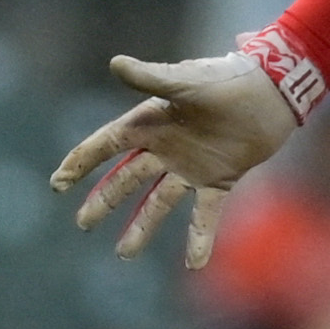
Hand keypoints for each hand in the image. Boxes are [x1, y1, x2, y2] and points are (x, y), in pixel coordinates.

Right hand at [49, 51, 299, 269]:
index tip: (58, 183)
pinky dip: (199, 238)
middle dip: (103, 201)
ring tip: (123, 254)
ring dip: (141, 228)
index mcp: (150, 123)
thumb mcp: (185, 80)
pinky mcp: (218, 180)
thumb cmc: (226, 79)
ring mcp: (189, 168)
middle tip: (83, 223)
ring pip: (158, 203)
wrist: (271, 92)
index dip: (81, 162)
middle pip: (126, 180)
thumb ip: (150, 77)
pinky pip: (204, 215)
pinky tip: (195, 264)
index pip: (106, 145)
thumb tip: (115, 64)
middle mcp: (164, 149)